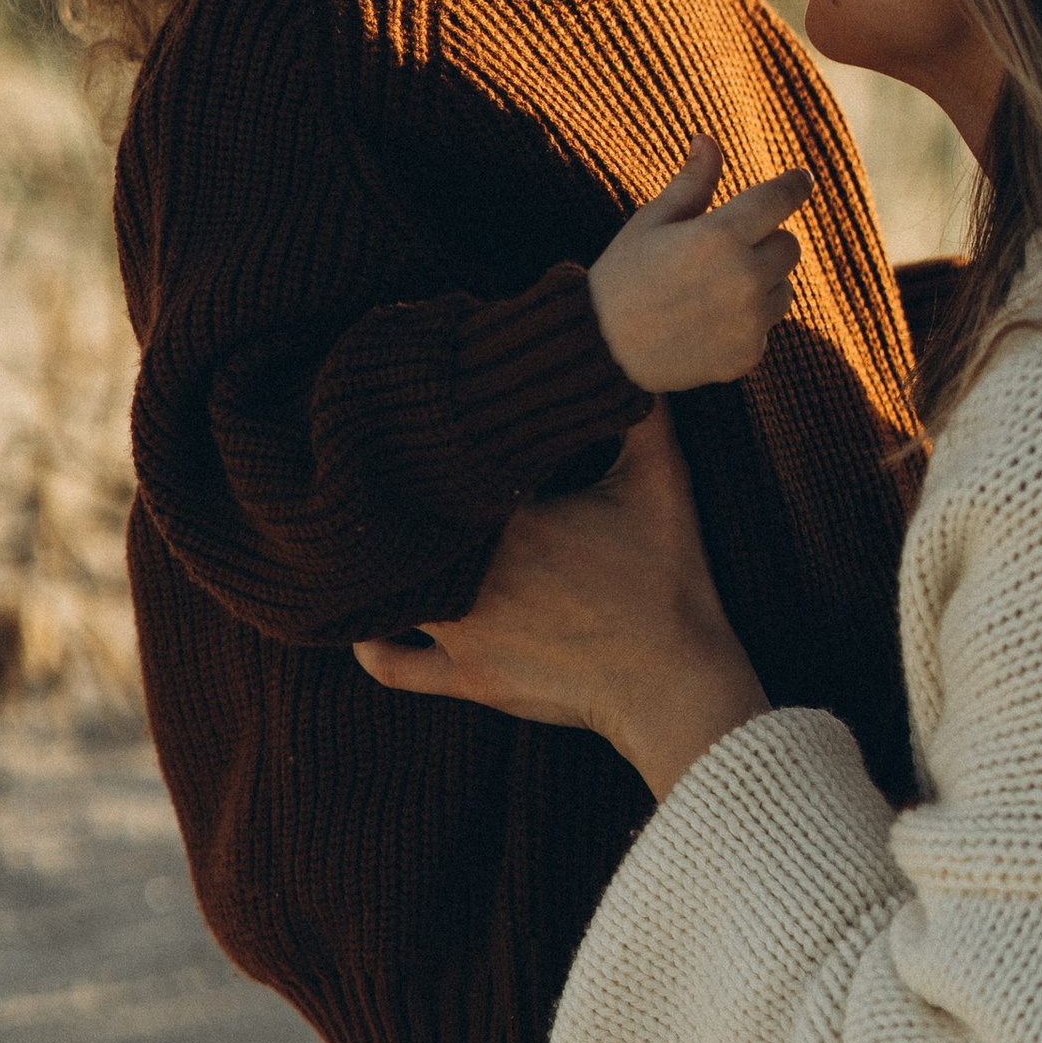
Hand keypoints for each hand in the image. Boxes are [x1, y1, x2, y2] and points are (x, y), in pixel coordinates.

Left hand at [354, 405, 771, 797]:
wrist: (677, 683)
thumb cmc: (670, 581)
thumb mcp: (664, 485)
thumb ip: (647, 418)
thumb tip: (637, 360)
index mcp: (511, 515)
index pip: (444, 469)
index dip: (432, 446)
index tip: (432, 427)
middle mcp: (473, 571)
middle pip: (405, 524)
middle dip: (394, 499)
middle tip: (384, 474)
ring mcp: (463, 630)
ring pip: (390, 588)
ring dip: (378, 566)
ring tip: (371, 541)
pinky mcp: (467, 677)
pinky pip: (393, 664)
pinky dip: (370, 643)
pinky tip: (364, 618)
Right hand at [589, 135, 810, 390]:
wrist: (601, 351)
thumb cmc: (622, 275)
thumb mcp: (651, 222)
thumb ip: (691, 183)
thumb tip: (708, 139)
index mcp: (719, 236)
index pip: (779, 199)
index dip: (794, 185)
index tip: (802, 179)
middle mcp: (743, 279)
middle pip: (789, 246)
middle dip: (765, 240)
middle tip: (724, 249)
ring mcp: (749, 322)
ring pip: (784, 288)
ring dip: (762, 283)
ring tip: (710, 290)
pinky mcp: (748, 355)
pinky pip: (767, 326)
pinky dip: (747, 321)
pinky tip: (705, 322)